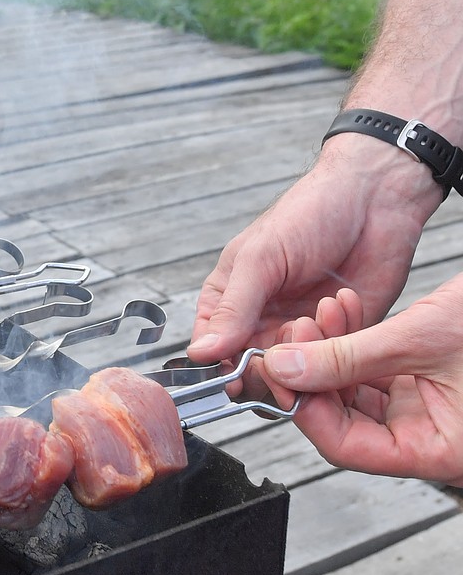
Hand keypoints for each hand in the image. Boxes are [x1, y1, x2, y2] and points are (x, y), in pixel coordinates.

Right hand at [188, 141, 436, 365]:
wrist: (375, 198)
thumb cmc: (309, 214)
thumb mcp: (260, 260)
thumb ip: (232, 310)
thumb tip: (200, 353)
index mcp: (230, 301)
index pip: (213, 352)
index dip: (223, 370)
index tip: (239, 377)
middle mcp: (262, 321)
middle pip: (254, 372)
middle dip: (273, 366)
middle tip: (291, 344)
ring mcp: (303, 330)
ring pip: (297, 373)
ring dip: (310, 349)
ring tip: (322, 311)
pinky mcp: (343, 335)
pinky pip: (337, 361)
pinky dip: (340, 338)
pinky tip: (344, 302)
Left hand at [261, 277, 462, 483]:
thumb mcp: (420, 338)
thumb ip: (347, 358)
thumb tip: (285, 369)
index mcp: (439, 450)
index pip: (345, 446)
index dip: (306, 408)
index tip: (281, 369)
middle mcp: (431, 437)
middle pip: (344, 419)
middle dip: (314, 371)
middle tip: (296, 332)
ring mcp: (427, 410)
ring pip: (354, 391)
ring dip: (331, 349)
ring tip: (324, 310)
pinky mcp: (425, 382)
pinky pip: (373, 371)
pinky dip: (353, 341)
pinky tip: (342, 309)